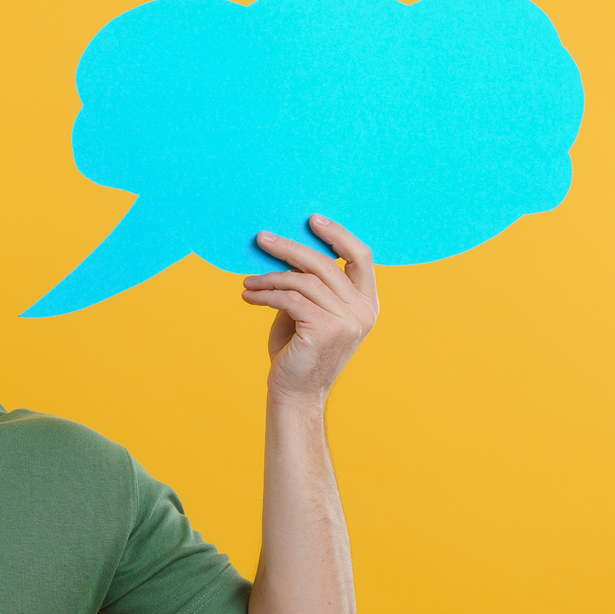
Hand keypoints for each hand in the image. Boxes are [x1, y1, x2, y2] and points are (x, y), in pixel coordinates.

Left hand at [241, 216, 378, 405]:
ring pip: (303, 281)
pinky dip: (265, 294)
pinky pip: (290, 299)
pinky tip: (248, 296)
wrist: (295, 394)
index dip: (338, 234)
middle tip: (261, 238)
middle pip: (325, 264)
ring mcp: (348, 321)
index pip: (361, 257)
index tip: (311, 220)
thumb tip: (285, 250)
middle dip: (289, 248)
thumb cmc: (298, 352)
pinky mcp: (325, 329)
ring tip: (248, 282)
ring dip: (269, 277)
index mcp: (367, 303)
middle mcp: (363, 311)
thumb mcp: (308, 312)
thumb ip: (308, 285)